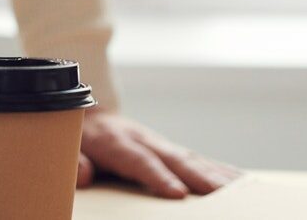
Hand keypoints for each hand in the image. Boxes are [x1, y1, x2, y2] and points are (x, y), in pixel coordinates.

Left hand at [78, 110, 239, 198]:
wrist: (88, 113)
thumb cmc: (76, 138)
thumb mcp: (66, 147)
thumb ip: (74, 161)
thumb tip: (84, 175)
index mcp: (116, 141)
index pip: (140, 161)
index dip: (158, 177)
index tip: (177, 193)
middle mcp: (143, 139)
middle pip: (175, 159)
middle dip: (199, 177)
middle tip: (222, 194)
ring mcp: (160, 143)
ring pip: (192, 158)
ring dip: (216, 174)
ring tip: (241, 190)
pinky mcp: (169, 149)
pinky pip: (197, 160)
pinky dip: (220, 169)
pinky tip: (240, 180)